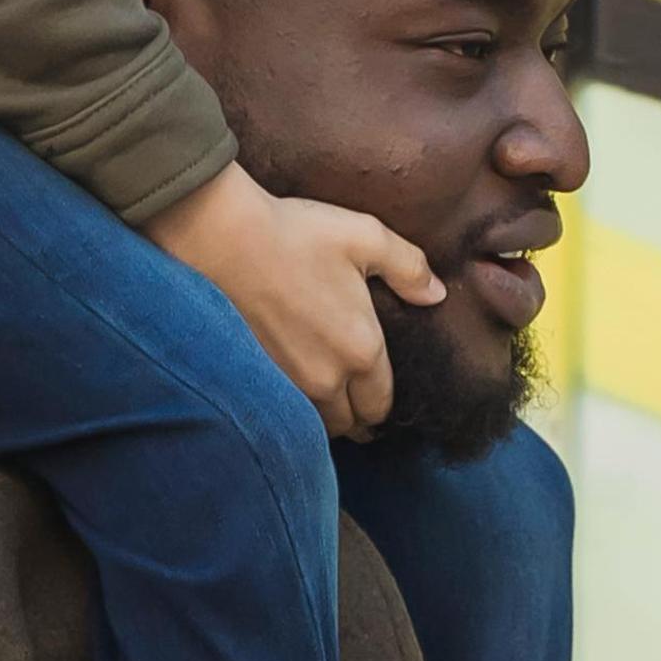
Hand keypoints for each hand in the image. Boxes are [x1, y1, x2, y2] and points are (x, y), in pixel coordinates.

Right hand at [149, 159, 440, 435]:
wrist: (225, 239)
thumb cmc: (297, 234)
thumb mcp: (367, 237)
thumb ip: (409, 268)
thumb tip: (436, 295)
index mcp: (362, 350)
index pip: (381, 404)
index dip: (382, 405)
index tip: (377, 398)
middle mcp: (328, 378)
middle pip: (350, 425)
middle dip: (357, 418)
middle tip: (355, 406)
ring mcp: (289, 384)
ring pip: (317, 425)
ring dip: (325, 419)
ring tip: (326, 402)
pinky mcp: (256, 380)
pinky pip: (286, 412)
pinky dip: (294, 410)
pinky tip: (292, 393)